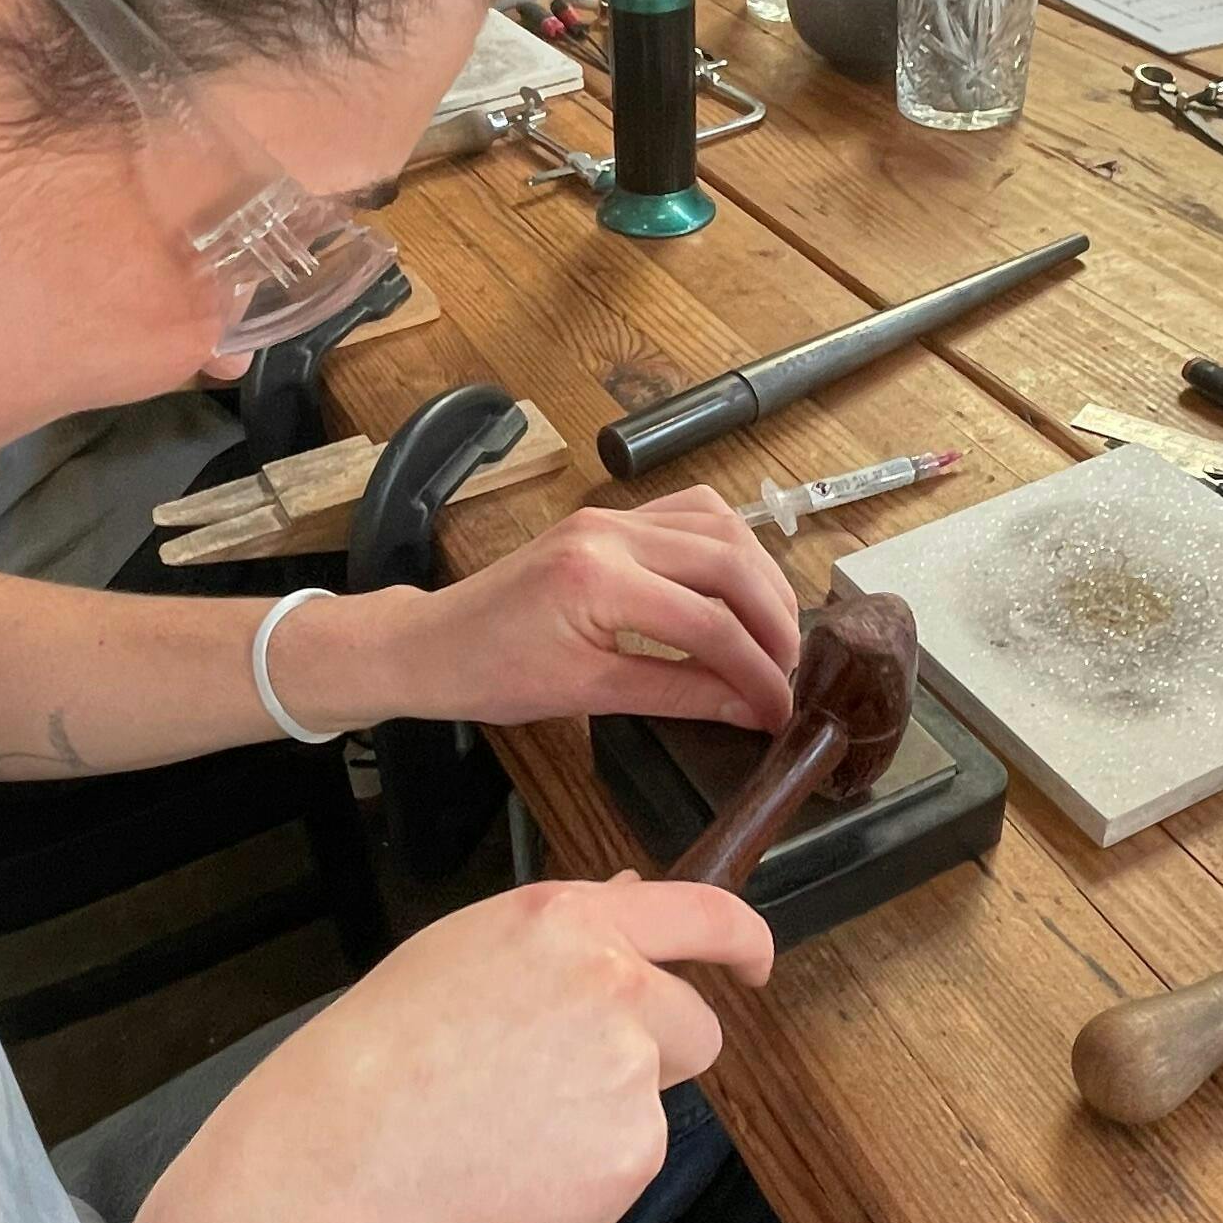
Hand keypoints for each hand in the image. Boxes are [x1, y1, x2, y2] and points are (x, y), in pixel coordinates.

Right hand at [105, 873, 774, 1222]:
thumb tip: (630, 903)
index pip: (700, 910)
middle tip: (555, 1088)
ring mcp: (629, 1075)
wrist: (333, 1179)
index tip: (754, 961)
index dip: (742, 938)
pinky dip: (583, 1181)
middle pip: (695, 1024)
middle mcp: (614, 987)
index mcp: (562, 922)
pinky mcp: (630, 1157)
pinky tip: (506, 1178)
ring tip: (500, 1135)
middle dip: (655, 1057)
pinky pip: (625, 1166)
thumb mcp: (455, 958)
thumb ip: (556, 938)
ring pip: (655, 1104)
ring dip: (604, 1122)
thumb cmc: (367, 1068)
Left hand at [404, 490, 801, 734]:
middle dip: (773, 619)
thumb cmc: (493, 675)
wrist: (433, 644)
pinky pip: (689, 513)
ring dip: (759, 577)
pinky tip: (741, 585)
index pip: (708, 623)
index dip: (756, 671)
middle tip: (789, 671)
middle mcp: (611, 533)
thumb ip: (679, 694)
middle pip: (728, 562)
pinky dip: (728, 546)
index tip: (781, 709)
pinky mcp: (608, 518)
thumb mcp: (589, 695)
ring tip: (776, 633)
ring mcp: (610, 517)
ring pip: (719, 526)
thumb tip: (750, 707)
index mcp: (599, 580)